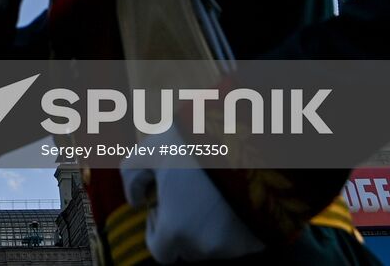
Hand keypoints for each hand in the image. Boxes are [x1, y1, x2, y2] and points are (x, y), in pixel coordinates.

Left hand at [121, 136, 263, 262]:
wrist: (246, 138)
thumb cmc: (192, 144)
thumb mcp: (149, 151)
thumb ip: (131, 177)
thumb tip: (135, 200)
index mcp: (175, 231)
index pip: (160, 251)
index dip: (158, 229)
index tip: (164, 205)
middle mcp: (205, 246)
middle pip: (188, 249)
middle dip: (184, 227)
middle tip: (189, 195)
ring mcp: (235, 246)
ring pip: (214, 245)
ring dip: (209, 227)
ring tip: (212, 192)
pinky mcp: (259, 240)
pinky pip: (242, 241)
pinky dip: (235, 225)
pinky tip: (232, 197)